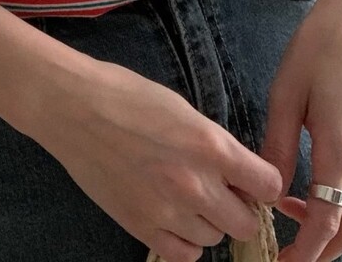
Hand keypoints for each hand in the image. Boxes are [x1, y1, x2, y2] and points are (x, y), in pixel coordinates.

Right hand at [35, 57, 283, 261]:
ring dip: (208, 222)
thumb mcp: (181, 108)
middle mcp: (195, 183)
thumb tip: (236, 173)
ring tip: (186, 197)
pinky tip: (173, 218)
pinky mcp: (140, 226)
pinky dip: (184, 241)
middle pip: (246, 222)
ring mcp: (166, 209)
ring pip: (215, 238)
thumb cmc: (125, 95)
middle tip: (218, 189)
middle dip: (239, 207)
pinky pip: (183, 254)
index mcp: (210, 145)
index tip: (251, 179)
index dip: (263, 183)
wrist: (72, 108)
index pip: (269, 185)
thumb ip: (214, 144)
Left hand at [258, 0, 341, 261]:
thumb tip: (264, 188)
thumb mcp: (285, 92)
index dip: (305, 251)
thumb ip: (276, 145)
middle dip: (322, 251)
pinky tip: (324, 188)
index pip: (327, 222)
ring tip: (296, 215)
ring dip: (336, 226)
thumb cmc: (320, 46)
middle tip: (289, 252)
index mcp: (341, 147)